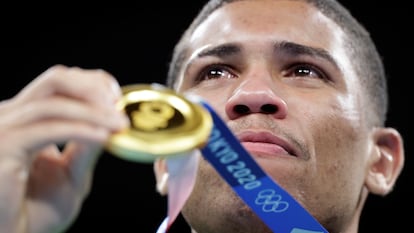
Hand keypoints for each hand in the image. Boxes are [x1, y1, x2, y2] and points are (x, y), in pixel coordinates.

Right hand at [0, 65, 128, 232]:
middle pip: (56, 79)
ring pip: (55, 102)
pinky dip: (81, 130)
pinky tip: (104, 137)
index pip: (61, 82)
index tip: (119, 100)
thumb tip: (112, 119)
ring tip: (120, 123)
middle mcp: (12, 117)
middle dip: (94, 87)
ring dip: (94, 111)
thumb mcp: (72, 172)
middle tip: (120, 105)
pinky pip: (49, 129)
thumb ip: (87, 144)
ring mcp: (4, 128)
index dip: (93, 84)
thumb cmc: (37, 212)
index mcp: (27, 119)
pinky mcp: (3, 145)